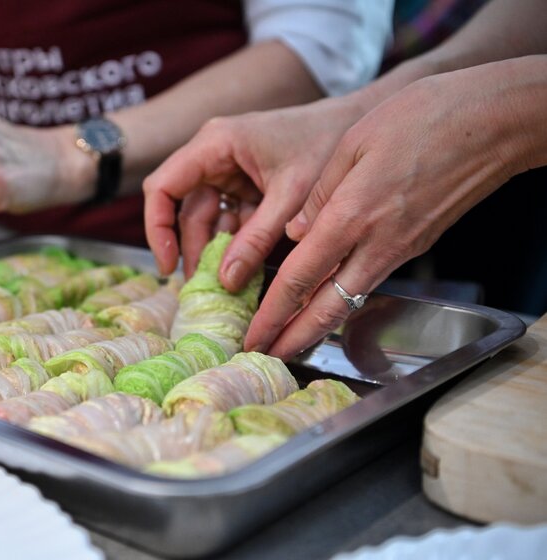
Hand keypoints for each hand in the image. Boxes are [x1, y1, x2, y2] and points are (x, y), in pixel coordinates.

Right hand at [144, 97, 363, 284]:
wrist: (360, 123)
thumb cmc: (326, 143)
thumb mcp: (290, 196)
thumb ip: (257, 238)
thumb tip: (225, 281)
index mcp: (215, 144)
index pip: (163, 187)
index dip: (157, 228)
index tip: (168, 265)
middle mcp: (213, 155)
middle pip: (184, 209)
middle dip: (192, 249)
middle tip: (203, 288)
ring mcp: (229, 170)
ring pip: (207, 218)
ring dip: (215, 251)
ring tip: (224, 287)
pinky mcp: (246, 184)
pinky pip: (230, 219)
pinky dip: (236, 244)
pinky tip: (244, 270)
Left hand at [249, 62, 542, 358]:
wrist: (493, 122)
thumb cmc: (421, 117)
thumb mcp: (352, 144)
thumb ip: (318, 194)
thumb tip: (293, 234)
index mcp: (351, 215)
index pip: (300, 278)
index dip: (273, 314)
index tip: (253, 337)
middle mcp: (377, 242)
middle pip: (328, 308)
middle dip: (294, 339)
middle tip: (265, 357)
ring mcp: (401, 248)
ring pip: (351, 300)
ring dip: (317, 326)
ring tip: (289, 340)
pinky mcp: (417, 243)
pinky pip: (371, 280)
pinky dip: (344, 300)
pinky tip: (326, 301)